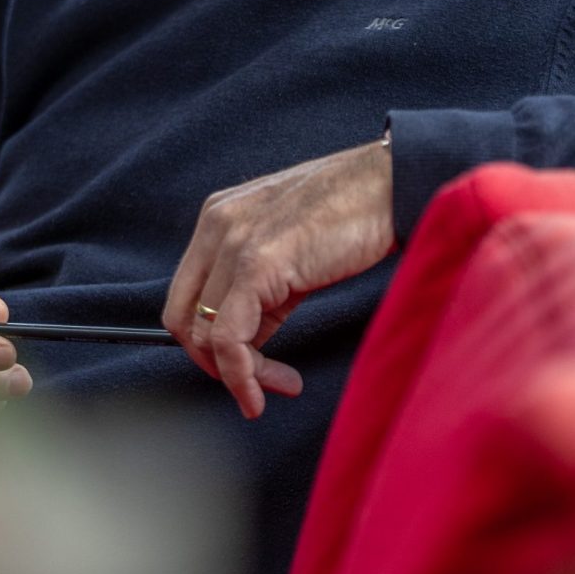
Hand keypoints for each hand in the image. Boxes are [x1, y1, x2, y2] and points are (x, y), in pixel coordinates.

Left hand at [163, 141, 394, 418]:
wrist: (391, 185)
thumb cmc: (354, 213)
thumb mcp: (289, 249)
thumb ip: (259, 290)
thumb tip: (248, 344)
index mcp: (218, 217)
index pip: (186, 296)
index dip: (208, 343)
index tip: (245, 367)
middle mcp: (216, 225)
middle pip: (183, 317)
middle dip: (215, 364)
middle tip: (257, 386)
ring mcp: (232, 243)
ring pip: (204, 334)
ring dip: (239, 376)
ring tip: (282, 385)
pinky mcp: (255, 265)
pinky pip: (229, 337)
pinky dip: (242, 375)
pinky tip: (269, 388)